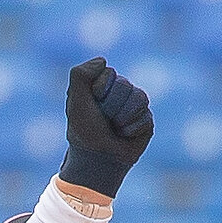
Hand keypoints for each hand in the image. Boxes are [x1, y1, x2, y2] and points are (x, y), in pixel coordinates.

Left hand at [59, 57, 153, 198]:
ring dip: (121, 117)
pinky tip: (124, 136)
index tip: (91, 106)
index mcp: (102, 86)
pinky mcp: (146, 120)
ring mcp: (134, 106)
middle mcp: (119, 93)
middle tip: (103, 120)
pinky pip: (145, 115)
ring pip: (138, 98)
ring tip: (114, 129)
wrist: (97, 161)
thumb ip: (80, 74)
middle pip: (124, 84)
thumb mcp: (75, 102)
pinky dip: (131, 128)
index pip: (108, 73)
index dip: (99, 90)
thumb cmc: (85, 133)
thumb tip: (103, 61)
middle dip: (111, 105)